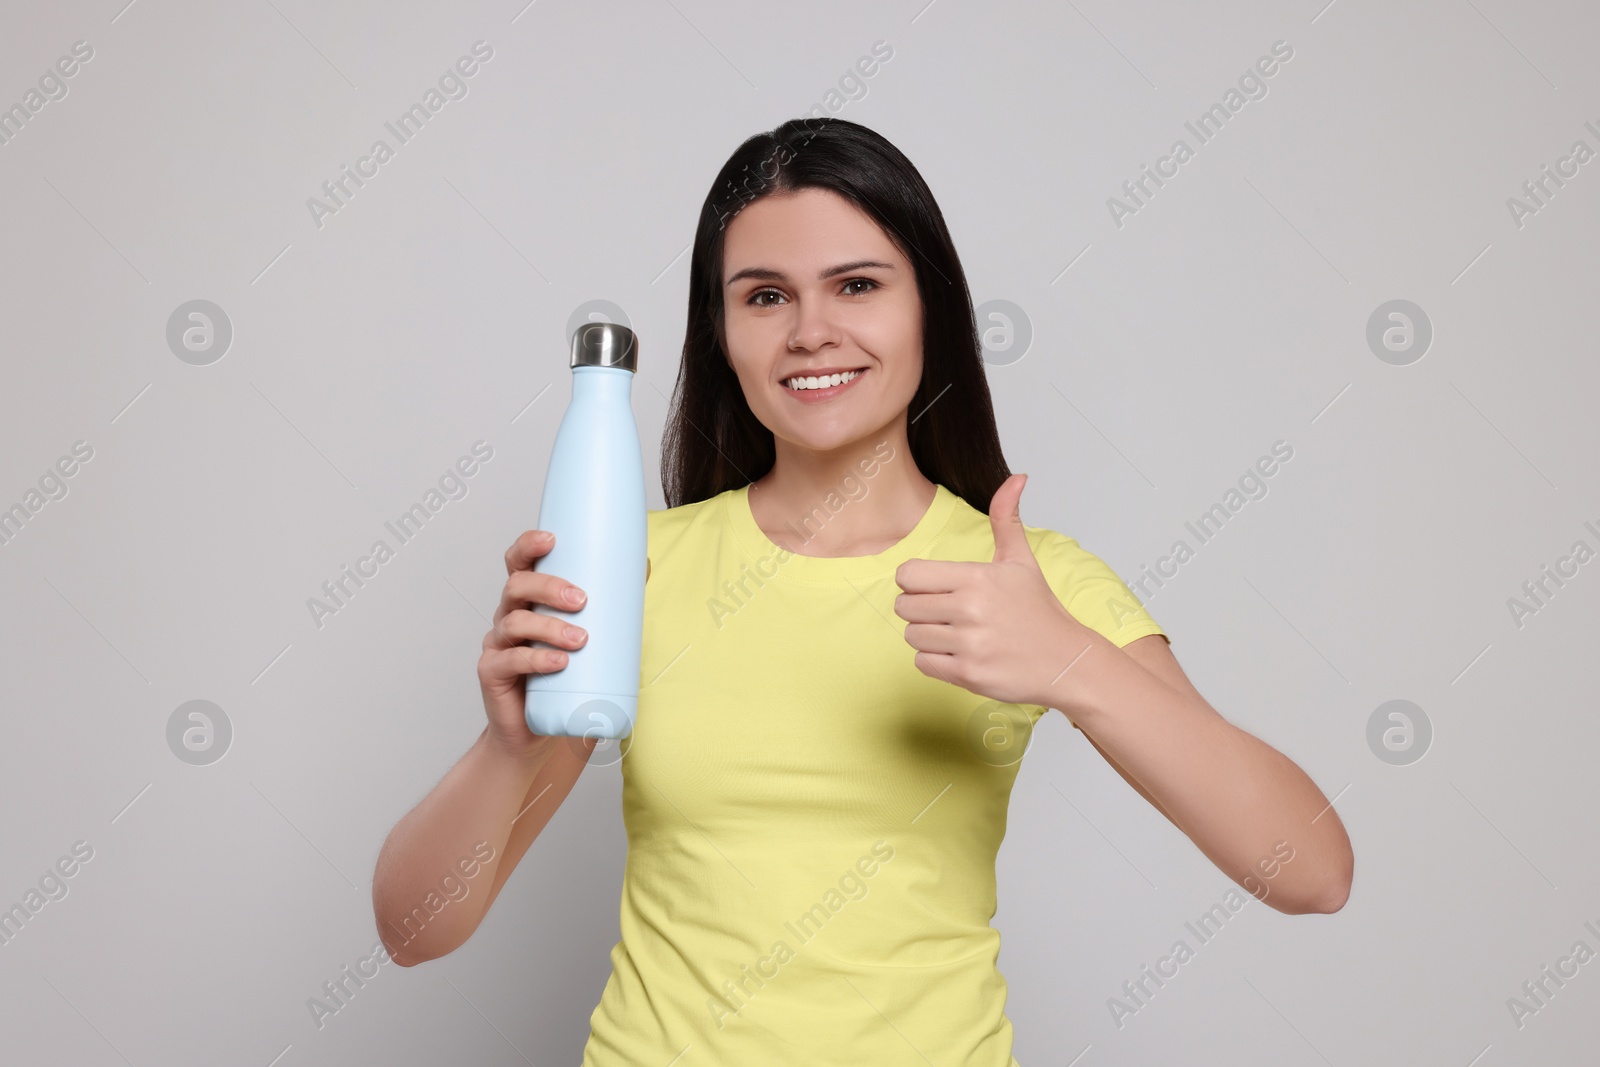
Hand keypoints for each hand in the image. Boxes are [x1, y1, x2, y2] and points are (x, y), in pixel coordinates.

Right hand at [476, 529, 591, 755]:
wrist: (541, 732)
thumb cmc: (567, 679)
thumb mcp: (592, 637)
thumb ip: (611, 605)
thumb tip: (643, 565)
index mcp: (529, 600)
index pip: (520, 563)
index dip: (528, 546)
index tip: (552, 539)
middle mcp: (509, 616)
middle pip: (517, 586)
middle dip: (548, 587)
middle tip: (581, 600)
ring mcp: (498, 644)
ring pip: (515, 621)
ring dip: (550, 627)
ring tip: (580, 640)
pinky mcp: (492, 673)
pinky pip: (509, 660)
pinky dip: (536, 659)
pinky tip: (557, 663)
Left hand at [893, 473, 1096, 708]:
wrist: (1066, 661)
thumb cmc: (1039, 611)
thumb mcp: (1021, 561)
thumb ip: (1006, 518)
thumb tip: (1017, 478)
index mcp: (976, 578)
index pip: (908, 574)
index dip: (915, 581)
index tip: (934, 587)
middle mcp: (969, 610)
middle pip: (904, 606)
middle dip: (919, 609)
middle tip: (946, 612)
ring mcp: (968, 644)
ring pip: (912, 636)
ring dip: (927, 636)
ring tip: (956, 633)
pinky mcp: (967, 675)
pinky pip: (922, 664)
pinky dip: (935, 661)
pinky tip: (960, 653)